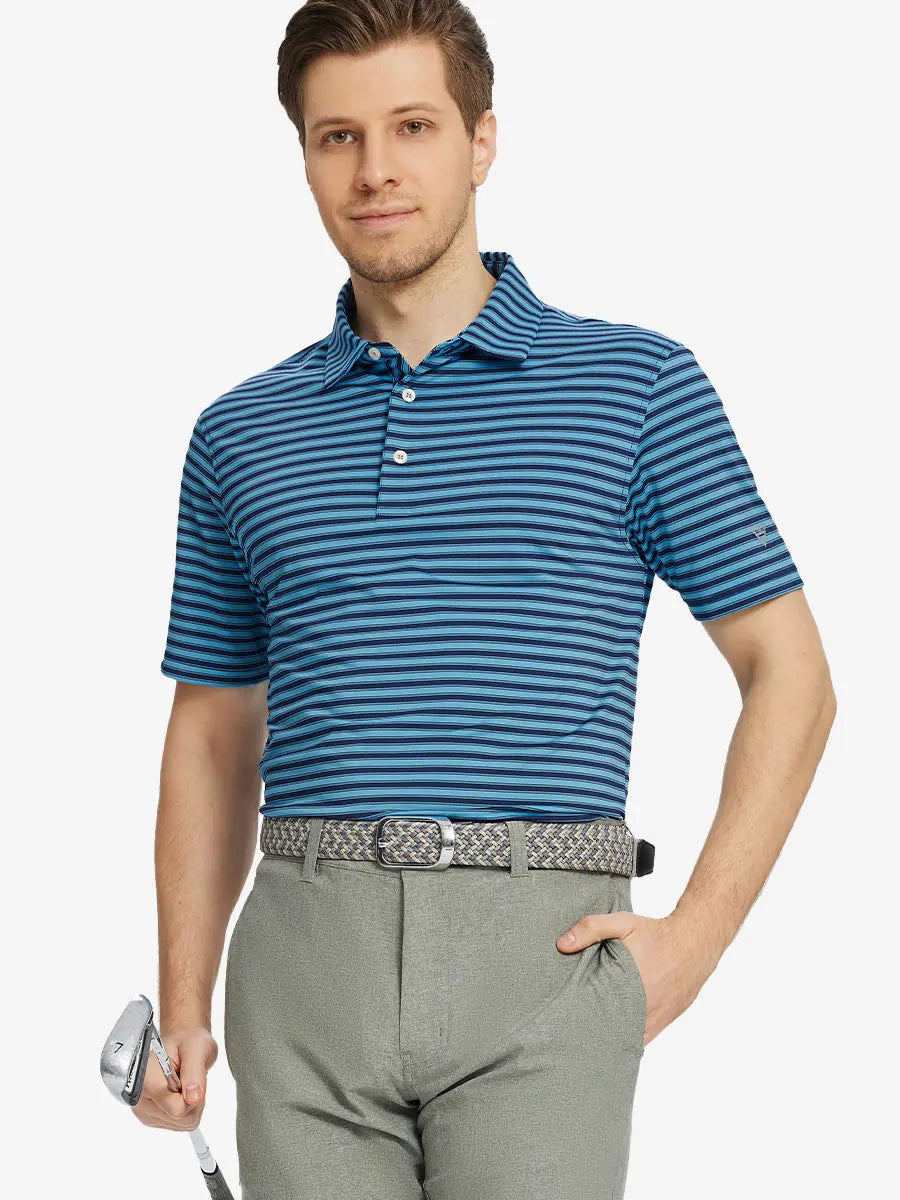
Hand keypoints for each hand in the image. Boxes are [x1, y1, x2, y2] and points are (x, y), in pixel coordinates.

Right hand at [130, 1023, 217, 1131]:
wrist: (180, 1043)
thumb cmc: (187, 1041)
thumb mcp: (198, 1047)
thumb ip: (195, 1072)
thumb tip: (193, 1098)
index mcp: (144, 1076)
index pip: (176, 1108)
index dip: (191, 1095)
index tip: (189, 1076)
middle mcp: (138, 1096)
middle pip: (179, 1118)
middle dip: (193, 1100)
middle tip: (189, 1077)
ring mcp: (142, 1109)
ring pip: (181, 1123)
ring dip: (190, 1105)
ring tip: (184, 1082)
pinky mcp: (148, 1117)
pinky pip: (178, 1124)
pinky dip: (185, 1110)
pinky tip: (179, 1091)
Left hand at [556, 911, 712, 1045]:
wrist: (696, 941)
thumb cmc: (656, 933)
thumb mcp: (623, 923)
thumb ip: (591, 929)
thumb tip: (562, 944)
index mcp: (630, 988)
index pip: (602, 1018)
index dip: (585, 1026)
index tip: (568, 1027)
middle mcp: (645, 1008)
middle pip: (615, 1032)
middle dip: (596, 1035)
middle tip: (575, 1035)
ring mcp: (658, 1017)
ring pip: (631, 1038)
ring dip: (614, 1037)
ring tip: (592, 1039)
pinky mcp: (668, 1018)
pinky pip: (646, 1036)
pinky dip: (632, 1036)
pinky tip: (617, 1036)